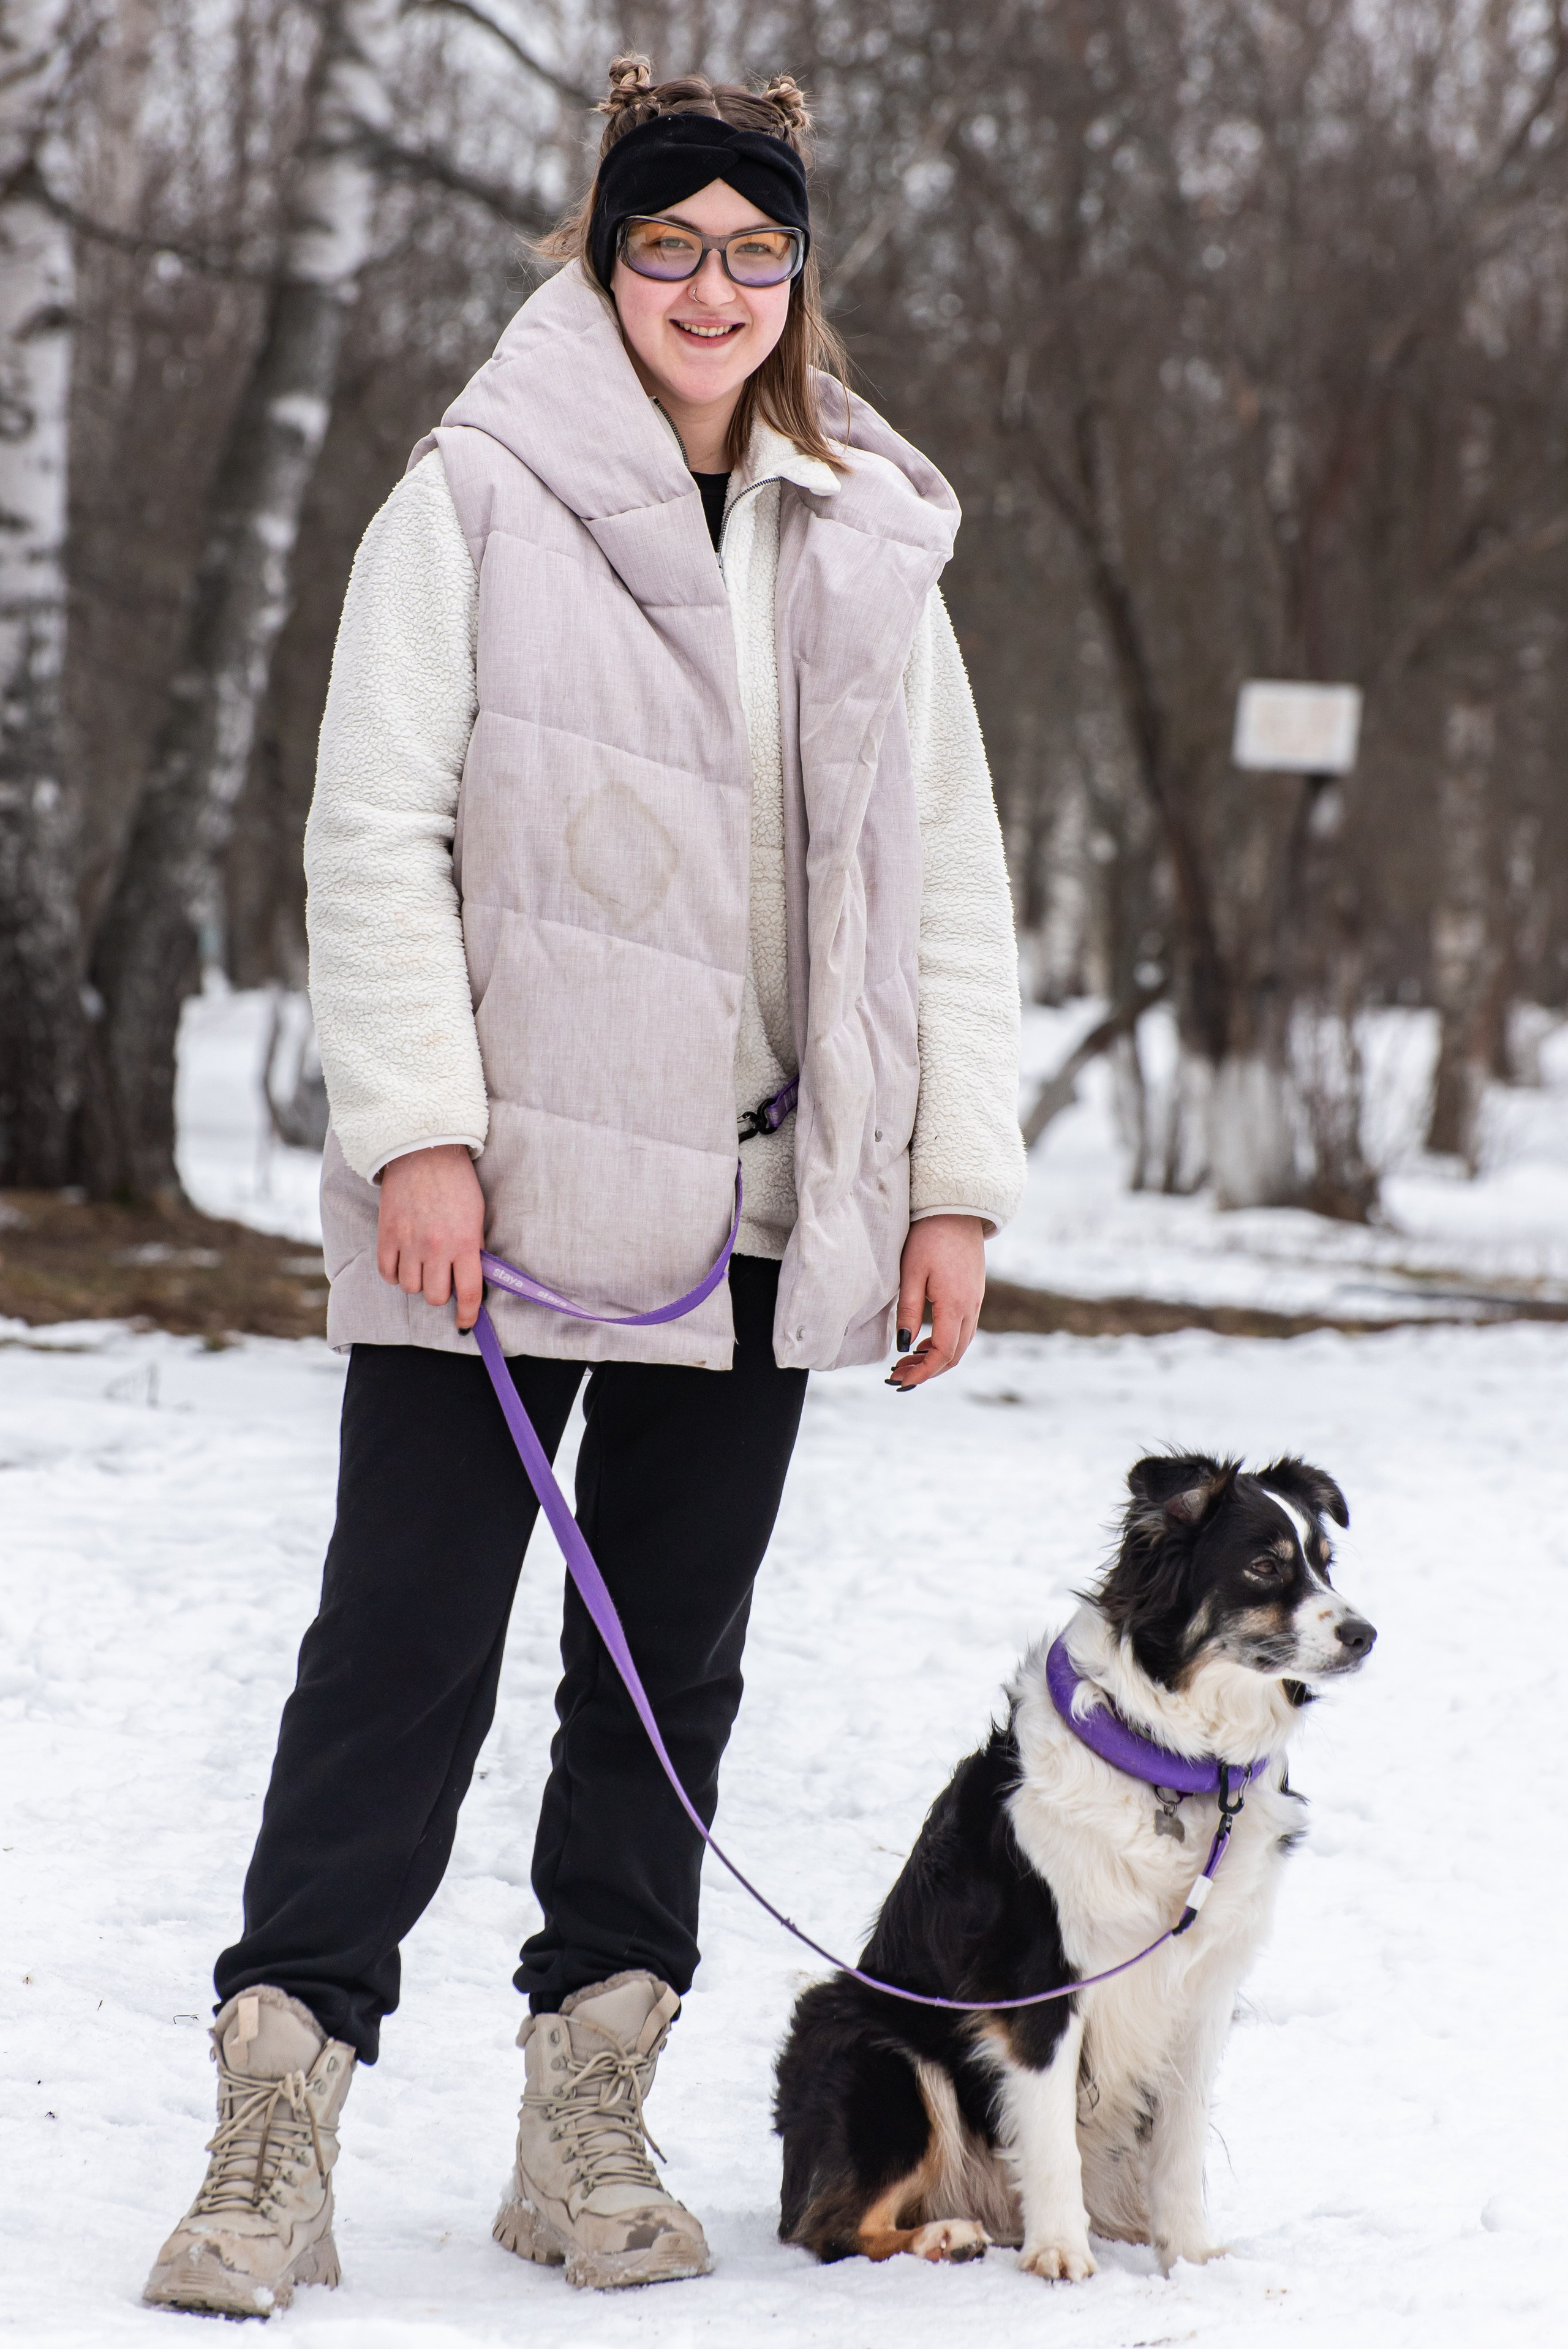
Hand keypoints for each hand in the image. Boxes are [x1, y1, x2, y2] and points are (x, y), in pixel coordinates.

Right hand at [375, 1144, 485, 1330]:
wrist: (424, 1151)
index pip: (468, 1293)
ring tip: (423, 1266)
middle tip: (443, 1279)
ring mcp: (409, 1242)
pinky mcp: (387, 1235)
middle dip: (441, 1294)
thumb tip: (473, 1280)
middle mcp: (436, 1247)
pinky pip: (387, 1273)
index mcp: (465, 1243)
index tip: (464, 1324)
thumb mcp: (476, 1216)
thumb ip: (473, 1249)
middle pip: (435, 1296)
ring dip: (418, 1283)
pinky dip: (395, 1273)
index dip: (467, 1315)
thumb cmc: (457, 1183)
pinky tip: (403, 1261)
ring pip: (410, 1288)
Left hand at [886, 1214, 985, 1391]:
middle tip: (898, 1375)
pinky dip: (945, 1343)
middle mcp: (971, 1308)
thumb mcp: (911, 1273)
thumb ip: (909, 1311)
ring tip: (907, 1361)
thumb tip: (904, 1346)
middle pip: (954, 1355)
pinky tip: (924, 1341)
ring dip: (936, 1359)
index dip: (922, 1372)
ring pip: (961, 1344)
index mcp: (955, 1305)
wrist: (957, 1209)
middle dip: (927, 1371)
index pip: (942, 1353)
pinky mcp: (974, 1294)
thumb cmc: (929, 1237)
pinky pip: (963, 1329)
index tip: (900, 1380)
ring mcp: (976, 1301)